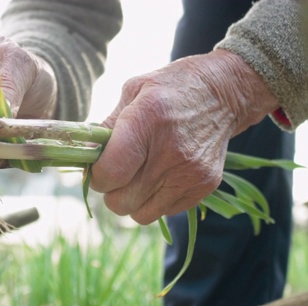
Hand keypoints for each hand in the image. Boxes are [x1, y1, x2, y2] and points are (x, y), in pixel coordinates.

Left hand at [90, 50, 277, 223]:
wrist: (223, 94)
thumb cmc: (170, 89)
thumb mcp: (133, 91)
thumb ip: (107, 126)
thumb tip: (84, 155)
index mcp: (148, 120)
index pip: (109, 174)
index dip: (97, 176)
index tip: (100, 166)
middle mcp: (171, 151)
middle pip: (121, 201)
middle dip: (112, 190)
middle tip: (120, 171)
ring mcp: (191, 173)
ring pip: (141, 214)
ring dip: (134, 199)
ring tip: (141, 175)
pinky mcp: (205, 186)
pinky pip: (164, 213)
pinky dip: (157, 200)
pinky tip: (163, 175)